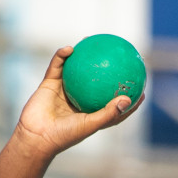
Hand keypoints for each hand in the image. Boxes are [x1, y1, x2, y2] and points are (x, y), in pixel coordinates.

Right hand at [14, 45, 143, 156]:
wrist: (35, 136)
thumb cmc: (65, 135)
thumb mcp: (91, 125)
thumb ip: (109, 112)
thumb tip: (128, 98)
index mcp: (92, 113)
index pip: (114, 103)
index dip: (128, 96)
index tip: (142, 86)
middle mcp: (79, 100)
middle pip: (96, 82)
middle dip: (107, 69)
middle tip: (121, 57)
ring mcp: (64, 91)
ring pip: (76, 70)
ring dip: (83, 55)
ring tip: (93, 41)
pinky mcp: (50, 84)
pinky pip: (57, 66)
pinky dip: (62, 56)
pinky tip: (70, 48)